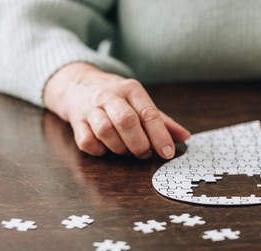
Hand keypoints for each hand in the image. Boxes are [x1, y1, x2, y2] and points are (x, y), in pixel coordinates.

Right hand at [43, 63, 190, 157]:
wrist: (77, 87)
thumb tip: (184, 137)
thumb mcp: (140, 103)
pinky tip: (107, 148)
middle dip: (139, 143)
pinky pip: (87, 142)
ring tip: (127, 150)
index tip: (167, 152)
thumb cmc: (117, 99)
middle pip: (126, 121)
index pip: (148, 113)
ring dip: (120, 148)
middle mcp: (109, 96)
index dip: (160, 135)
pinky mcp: (76, 122)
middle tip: (145, 153)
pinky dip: (100, 150)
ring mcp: (90, 108)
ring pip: (105, 132)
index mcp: (131, 89)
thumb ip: (162, 121)